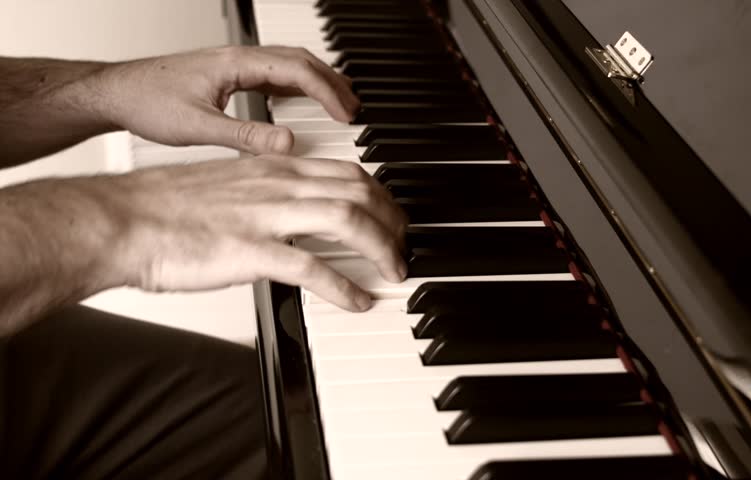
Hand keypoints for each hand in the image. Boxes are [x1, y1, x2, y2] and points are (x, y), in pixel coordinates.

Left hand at [94, 46, 358, 154]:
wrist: (116, 93)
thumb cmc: (147, 102)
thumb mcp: (197, 127)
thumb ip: (244, 137)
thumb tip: (286, 145)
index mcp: (235, 64)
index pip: (296, 69)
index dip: (327, 92)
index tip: (347, 114)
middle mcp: (239, 59)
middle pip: (300, 62)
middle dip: (332, 84)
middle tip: (355, 110)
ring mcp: (235, 66)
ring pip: (290, 66)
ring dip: (319, 83)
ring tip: (341, 106)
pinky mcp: (230, 77)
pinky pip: (275, 77)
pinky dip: (299, 89)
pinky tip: (306, 106)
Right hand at [102, 155, 406, 310]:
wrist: (121, 220)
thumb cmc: (164, 208)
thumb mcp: (228, 186)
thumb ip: (266, 194)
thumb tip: (295, 213)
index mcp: (272, 168)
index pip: (347, 171)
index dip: (380, 195)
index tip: (392, 216)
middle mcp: (276, 185)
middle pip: (359, 192)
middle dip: (394, 221)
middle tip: (404, 247)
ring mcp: (265, 216)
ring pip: (347, 220)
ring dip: (380, 248)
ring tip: (393, 272)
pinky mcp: (250, 250)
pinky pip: (312, 268)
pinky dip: (343, 286)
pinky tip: (357, 301)